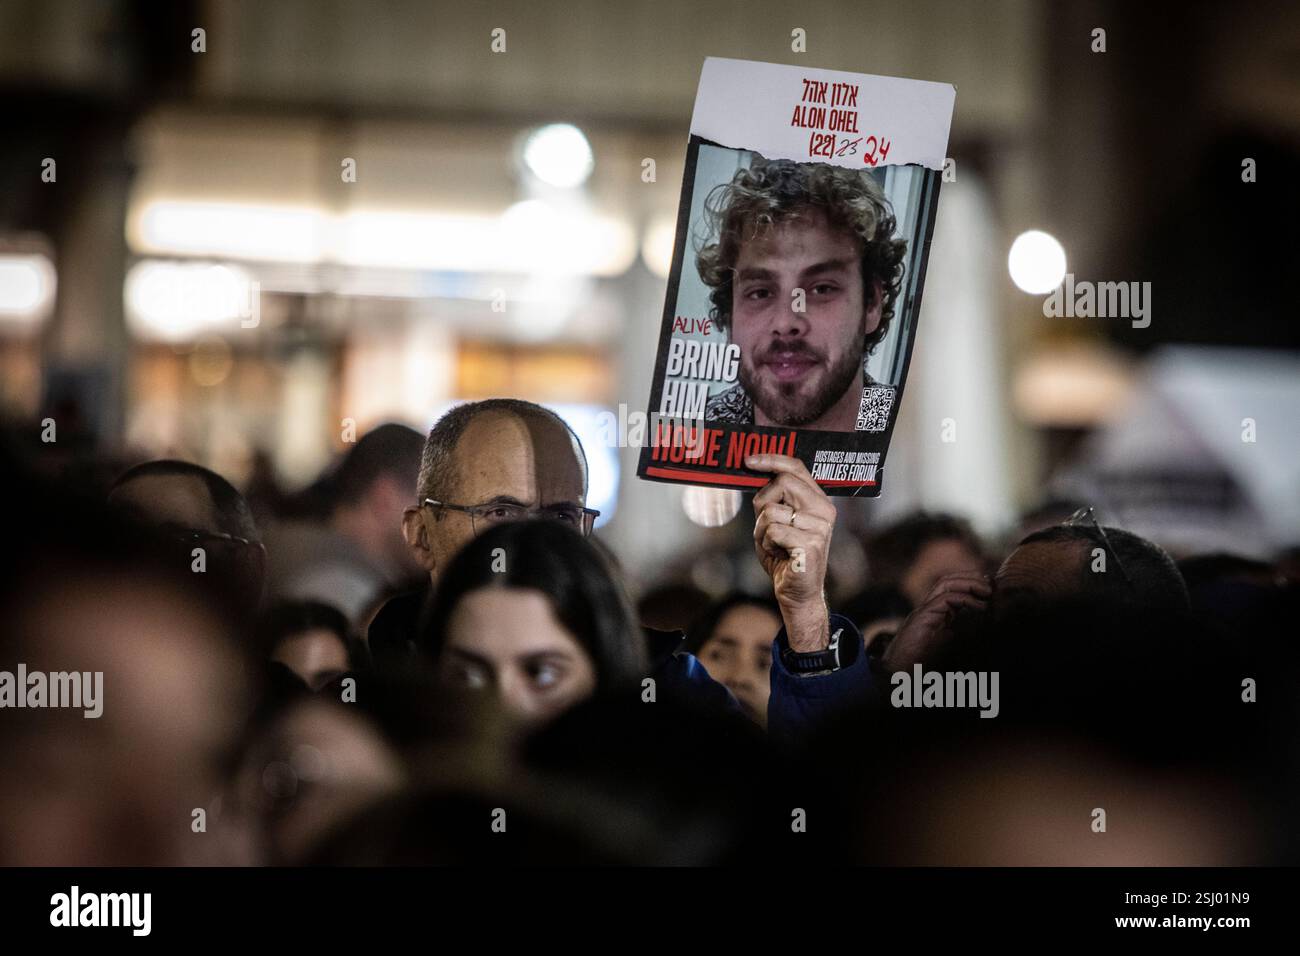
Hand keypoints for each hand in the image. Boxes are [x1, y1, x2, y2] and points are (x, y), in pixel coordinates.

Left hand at [748, 454, 836, 651]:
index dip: (771, 460)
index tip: (748, 460)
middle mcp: (823, 510)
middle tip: (764, 525)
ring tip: (774, 545)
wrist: (797, 592)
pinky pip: (772, 531)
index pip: (796, 468)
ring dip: (761, 530)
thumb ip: (772, 499)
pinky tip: (778, 554)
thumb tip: (754, 473)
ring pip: (771, 511)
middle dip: (762, 502)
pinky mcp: (811, 544)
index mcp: (817, 500)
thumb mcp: (776, 521)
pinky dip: (765, 543)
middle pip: (782, 483)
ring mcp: (820, 527)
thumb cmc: (784, 556)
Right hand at [881, 571, 989, 671]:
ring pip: (944, 584)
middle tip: (989, 584)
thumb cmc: (921, 667)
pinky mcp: (922, 617)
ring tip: (986, 591)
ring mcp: (923, 612)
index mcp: (934, 616)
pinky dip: (965, 599)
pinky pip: (944, 599)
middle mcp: (926, 610)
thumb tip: (986, 629)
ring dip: (968, 583)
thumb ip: (962, 637)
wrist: (897, 676)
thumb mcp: (950, 649)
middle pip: (947, 581)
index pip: (950, 589)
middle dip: (970, 577)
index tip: (989, 589)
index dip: (970, 584)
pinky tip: (979, 607)